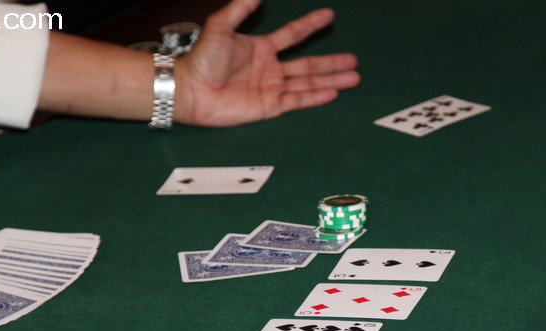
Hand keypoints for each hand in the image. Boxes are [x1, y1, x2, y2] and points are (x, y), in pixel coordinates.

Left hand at [174, 0, 359, 126]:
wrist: (191, 90)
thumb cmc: (201, 59)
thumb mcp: (220, 27)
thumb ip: (240, 9)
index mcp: (260, 48)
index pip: (292, 35)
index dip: (310, 25)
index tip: (329, 15)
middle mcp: (270, 68)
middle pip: (308, 64)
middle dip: (331, 62)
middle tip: (354, 60)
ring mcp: (272, 88)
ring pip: (308, 82)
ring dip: (331, 80)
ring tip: (353, 77)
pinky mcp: (269, 107)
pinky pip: (297, 100)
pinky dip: (315, 96)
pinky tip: (333, 92)